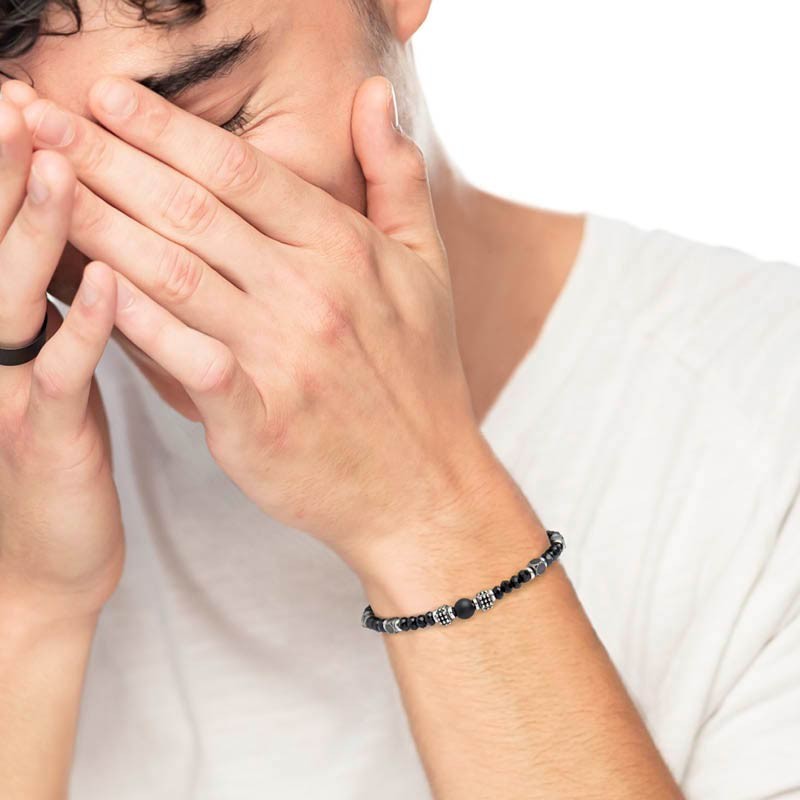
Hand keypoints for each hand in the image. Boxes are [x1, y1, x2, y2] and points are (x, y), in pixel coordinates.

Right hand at [0, 86, 123, 624]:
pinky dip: (86, 325)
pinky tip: (112, 281)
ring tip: (61, 164)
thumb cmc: (60, 449)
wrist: (43, 560)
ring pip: (17, 296)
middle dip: (6, 172)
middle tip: (23, 100)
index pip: (3, 231)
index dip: (9, 166)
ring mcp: (9, 391)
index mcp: (4, 325)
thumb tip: (93, 238)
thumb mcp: (55, 367)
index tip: (30, 100)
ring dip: (36, 228)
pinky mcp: (44, 437)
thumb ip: (62, 304)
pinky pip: (65, 374)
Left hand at [22, 76, 502, 576]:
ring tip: (40, 187)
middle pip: (192, 210)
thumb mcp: (428, 265)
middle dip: (105, 158)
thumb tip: (374, 93)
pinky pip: (186, 360)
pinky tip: (89, 288)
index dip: (164, 128)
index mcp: (346, 249)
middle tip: (41, 118)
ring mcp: (285, 358)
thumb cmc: (420, 374)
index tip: (106, 97)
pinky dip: (135, 323)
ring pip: (174, 274)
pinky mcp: (260, 421)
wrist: (423, 483)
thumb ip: (396, 176)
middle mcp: (312, 294)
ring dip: (98, 225)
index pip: (239, 170)